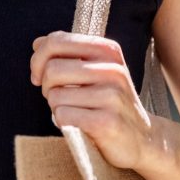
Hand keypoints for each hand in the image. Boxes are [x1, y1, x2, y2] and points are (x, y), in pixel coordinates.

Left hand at [30, 32, 153, 169]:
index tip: (39, 75)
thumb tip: (37, 43)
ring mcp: (112, 96)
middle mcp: (113, 69)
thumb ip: (67, 54)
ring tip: (73, 111)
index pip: (56, 41)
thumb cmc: (109, 102)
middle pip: (52, 69)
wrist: (142, 138)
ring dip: (55, 107)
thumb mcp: (94, 70)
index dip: (38, 59)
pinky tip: (78, 125)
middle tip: (57, 97)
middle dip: (45, 87)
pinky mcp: (107, 122)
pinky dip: (62, 122)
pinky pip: (63, 115)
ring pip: (55, 95)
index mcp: (108, 50)